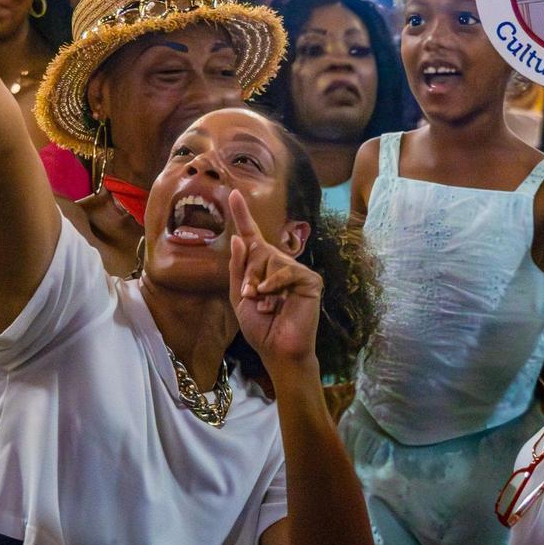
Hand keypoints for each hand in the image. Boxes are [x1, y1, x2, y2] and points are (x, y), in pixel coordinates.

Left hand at [228, 190, 320, 374]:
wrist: (278, 350)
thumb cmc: (260, 327)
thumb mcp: (240, 297)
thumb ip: (238, 268)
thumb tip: (239, 238)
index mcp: (262, 267)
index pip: (252, 237)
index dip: (242, 215)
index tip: (233, 194)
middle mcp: (279, 264)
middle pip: (257, 251)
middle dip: (249, 275)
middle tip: (254, 298)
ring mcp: (296, 271)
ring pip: (270, 259)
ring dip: (260, 284)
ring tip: (266, 304)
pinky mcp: (310, 279)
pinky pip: (286, 270)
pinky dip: (275, 285)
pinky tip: (275, 301)